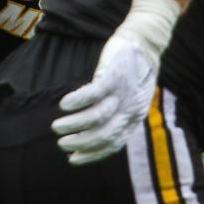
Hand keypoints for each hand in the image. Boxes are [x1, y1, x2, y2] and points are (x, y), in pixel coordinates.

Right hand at [51, 33, 158, 164]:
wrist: (145, 44)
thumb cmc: (134, 73)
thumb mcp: (133, 99)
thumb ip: (118, 114)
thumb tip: (93, 129)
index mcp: (133, 118)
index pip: (113, 144)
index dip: (92, 154)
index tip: (73, 159)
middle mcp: (129, 109)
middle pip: (105, 135)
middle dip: (81, 143)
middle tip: (62, 143)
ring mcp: (121, 93)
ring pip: (97, 117)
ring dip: (74, 125)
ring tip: (57, 126)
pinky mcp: (113, 75)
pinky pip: (93, 93)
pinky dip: (77, 101)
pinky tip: (64, 104)